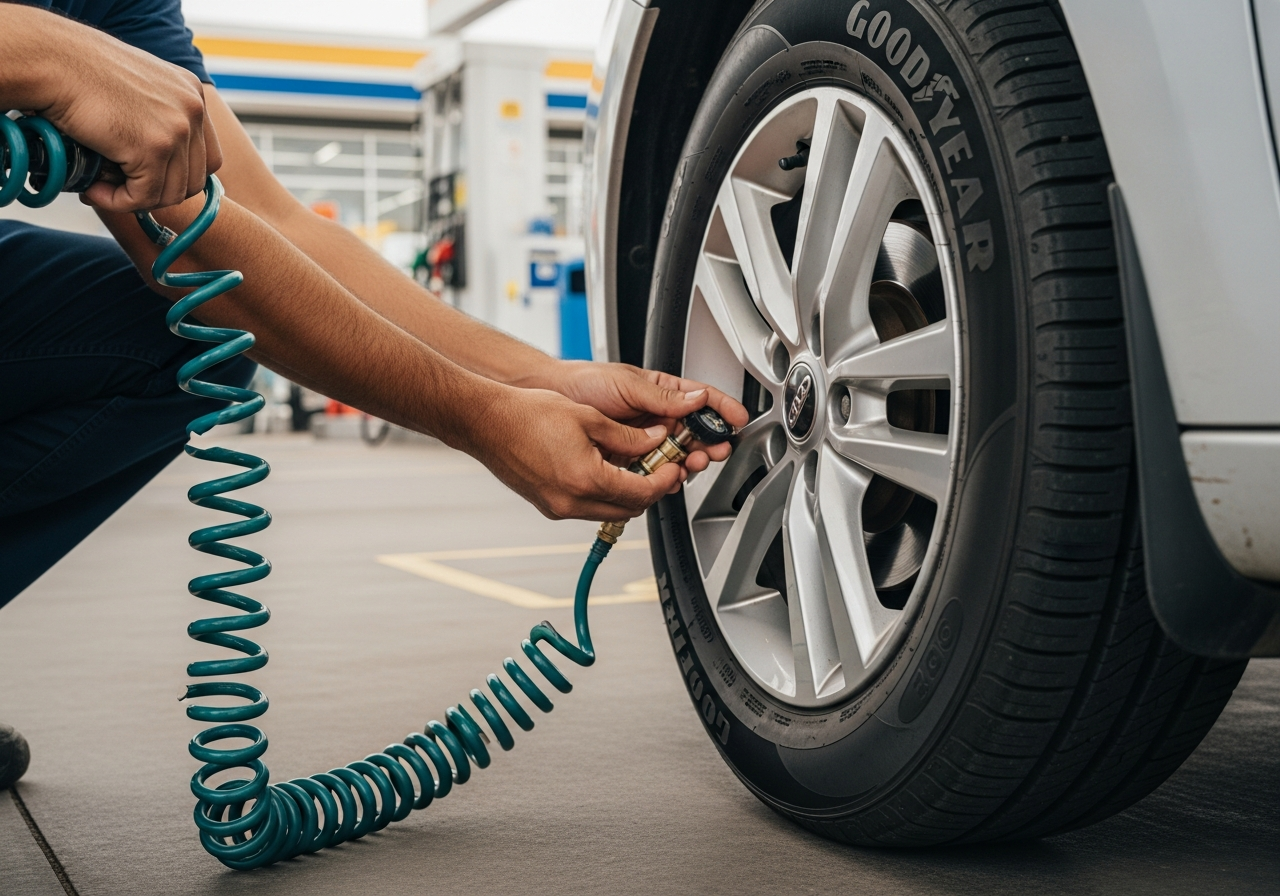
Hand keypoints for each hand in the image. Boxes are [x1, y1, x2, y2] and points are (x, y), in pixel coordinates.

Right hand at [0, 5, 220, 211]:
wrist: (51, 59)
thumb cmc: (80, 70)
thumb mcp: (137, 87)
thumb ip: (158, 116)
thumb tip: (162, 163)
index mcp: (193, 93)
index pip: (207, 156)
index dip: (180, 176)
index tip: (150, 179)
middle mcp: (193, 109)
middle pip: (194, 179)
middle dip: (159, 191)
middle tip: (124, 188)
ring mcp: (177, 129)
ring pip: (171, 194)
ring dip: (137, 199)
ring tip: (103, 187)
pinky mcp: (154, 148)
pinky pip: (145, 197)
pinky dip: (119, 202)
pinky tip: (95, 191)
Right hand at [470, 385, 690, 521]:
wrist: (486, 422)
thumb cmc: (528, 414)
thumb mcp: (589, 417)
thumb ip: (627, 435)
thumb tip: (653, 441)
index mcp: (587, 480)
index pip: (642, 493)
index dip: (664, 480)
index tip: (672, 467)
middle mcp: (572, 502)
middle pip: (629, 510)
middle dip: (649, 490)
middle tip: (659, 468)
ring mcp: (558, 507)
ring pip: (608, 512)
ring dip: (627, 495)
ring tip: (635, 468)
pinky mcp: (548, 505)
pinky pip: (587, 508)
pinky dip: (604, 495)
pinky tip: (606, 472)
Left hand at [552, 362, 749, 472]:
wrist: (553, 398)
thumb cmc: (586, 382)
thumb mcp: (627, 384)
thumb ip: (663, 396)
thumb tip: (697, 399)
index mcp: (662, 393)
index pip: (701, 400)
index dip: (722, 409)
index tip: (737, 419)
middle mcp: (658, 417)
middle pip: (696, 433)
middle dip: (709, 443)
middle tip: (714, 451)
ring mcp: (646, 440)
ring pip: (678, 455)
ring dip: (688, 462)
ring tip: (690, 465)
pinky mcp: (631, 459)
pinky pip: (655, 471)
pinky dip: (664, 477)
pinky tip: (668, 477)